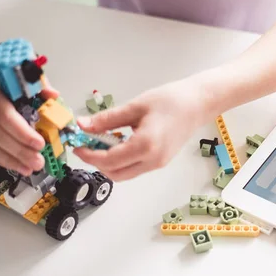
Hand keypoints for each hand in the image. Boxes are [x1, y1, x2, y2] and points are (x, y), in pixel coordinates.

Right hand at [0, 45, 44, 174]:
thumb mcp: (13, 70)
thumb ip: (34, 84)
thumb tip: (53, 96)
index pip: (3, 113)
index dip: (21, 131)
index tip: (39, 143)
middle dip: (19, 151)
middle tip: (38, 162)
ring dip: (10, 159)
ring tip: (30, 168)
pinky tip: (15, 165)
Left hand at [74, 79, 207, 180]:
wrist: (198, 104)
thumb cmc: (171, 101)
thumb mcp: (134, 107)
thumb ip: (107, 119)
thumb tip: (84, 125)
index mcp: (145, 146)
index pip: (108, 160)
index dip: (89, 155)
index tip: (78, 145)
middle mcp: (152, 160)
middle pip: (115, 174)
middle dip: (97, 163)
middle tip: (87, 145)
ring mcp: (158, 163)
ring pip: (125, 173)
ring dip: (109, 162)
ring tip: (103, 141)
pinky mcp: (161, 161)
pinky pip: (135, 167)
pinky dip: (122, 160)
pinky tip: (119, 142)